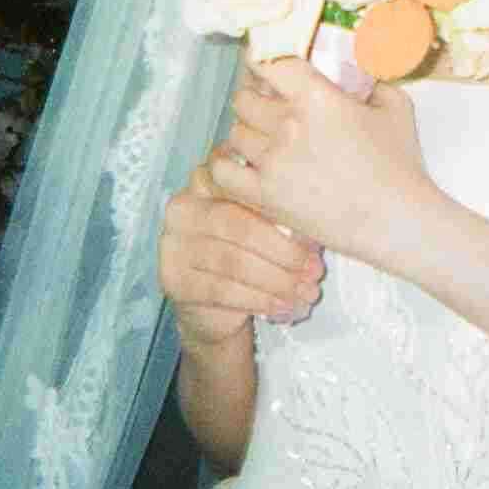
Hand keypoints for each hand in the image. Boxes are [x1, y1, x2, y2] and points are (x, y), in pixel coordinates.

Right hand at [158, 154, 326, 351]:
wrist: (214, 308)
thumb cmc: (247, 255)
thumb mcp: (265, 228)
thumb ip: (278, 217)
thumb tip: (311, 231)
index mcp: (206, 181)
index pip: (245, 187)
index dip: (283, 210)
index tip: (315, 233)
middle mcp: (183, 208)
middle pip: (241, 226)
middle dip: (285, 252)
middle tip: (315, 270)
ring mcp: (172, 244)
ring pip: (234, 261)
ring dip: (277, 280)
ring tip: (306, 291)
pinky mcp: (174, 280)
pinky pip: (222, 290)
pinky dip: (259, 299)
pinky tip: (283, 306)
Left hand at [207, 58, 434, 270]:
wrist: (395, 220)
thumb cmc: (400, 164)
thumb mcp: (396, 107)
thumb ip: (373, 82)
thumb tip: (359, 71)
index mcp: (316, 98)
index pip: (268, 62)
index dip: (260, 57)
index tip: (262, 62)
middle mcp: (287, 125)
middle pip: (244, 97)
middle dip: (254, 97)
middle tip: (266, 104)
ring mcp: (272, 162)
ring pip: (235, 132)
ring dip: (246, 131)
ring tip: (261, 137)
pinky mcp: (264, 196)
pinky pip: (222, 170)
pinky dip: (226, 164)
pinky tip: (241, 163)